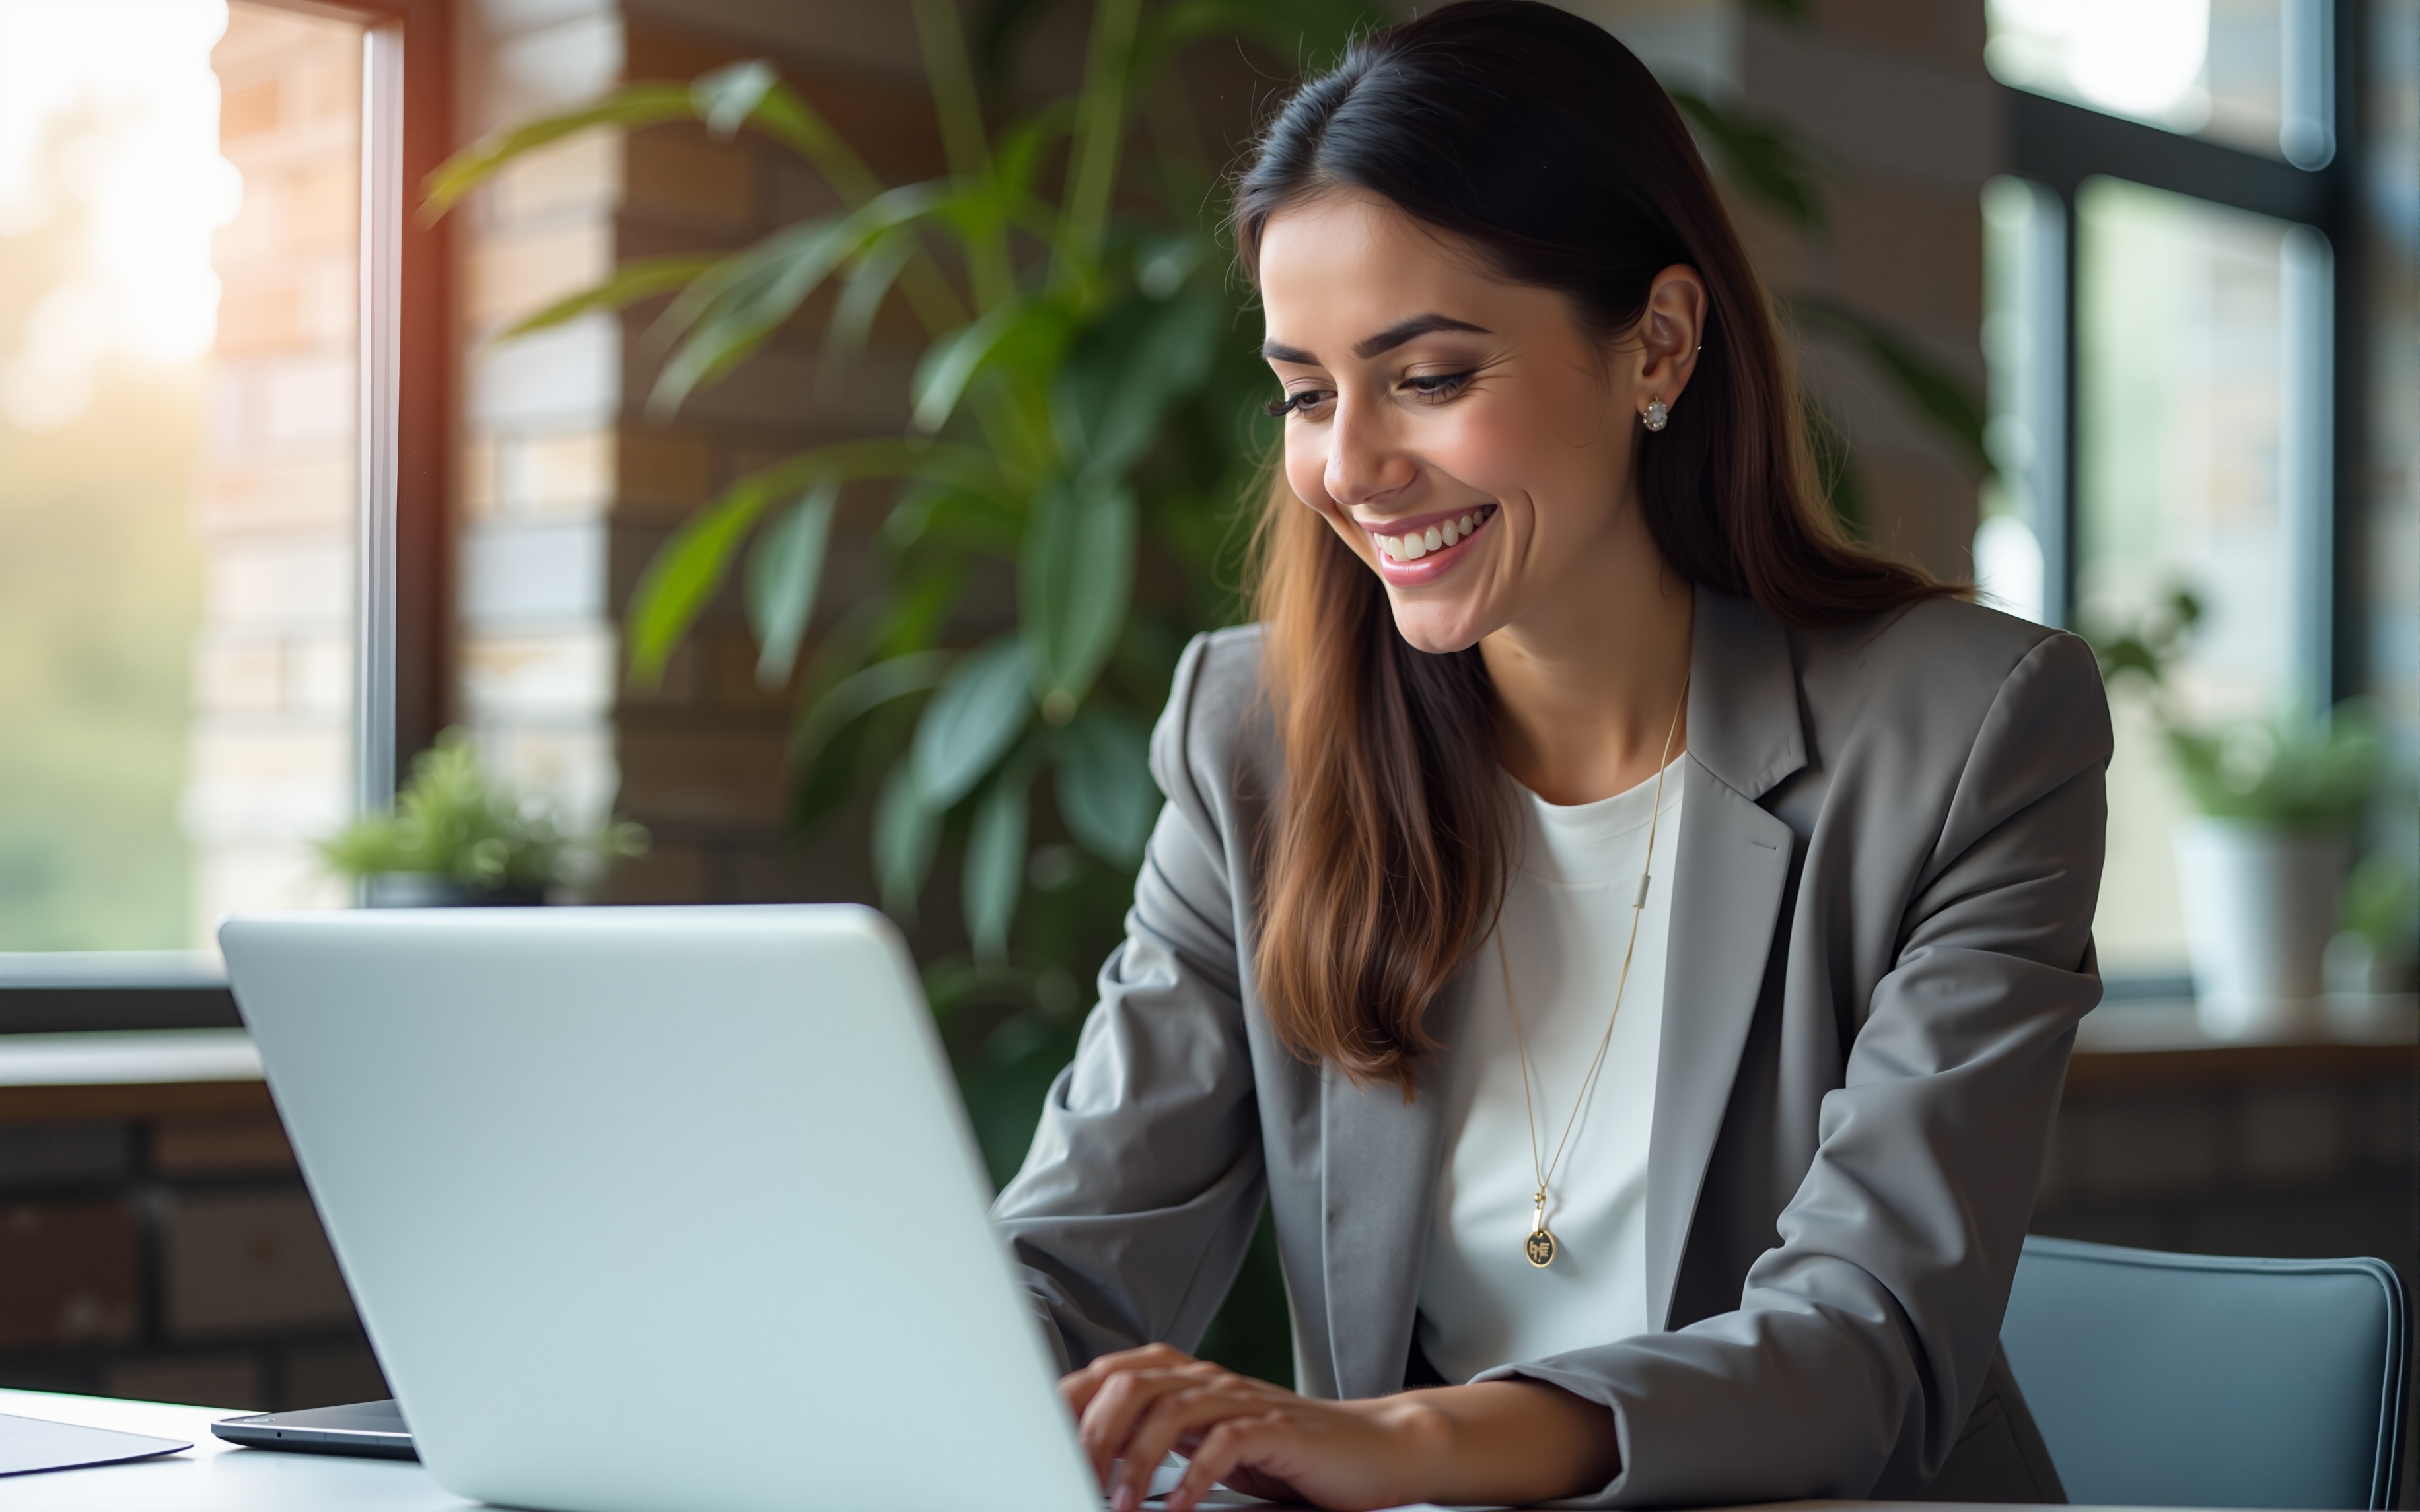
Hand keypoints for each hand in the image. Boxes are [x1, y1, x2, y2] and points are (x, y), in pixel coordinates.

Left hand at [1060, 1344, 1432, 1511]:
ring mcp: (1244, 1402)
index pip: (1109, 1374)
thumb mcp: (1209, 1441)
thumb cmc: (1283, 1452)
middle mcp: (1209, 1379)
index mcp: (1185, 1377)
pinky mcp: (1278, 1432)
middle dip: (1093, 1436)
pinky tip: (1180, 1505)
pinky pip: (1228, 1443)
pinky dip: (1196, 1476)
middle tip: (1075, 1482)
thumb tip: (1089, 1456)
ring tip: (1121, 1504)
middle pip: (1130, 1385)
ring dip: (1137, 1461)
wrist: (1370, 1449)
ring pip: (1171, 1409)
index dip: (1069, 1404)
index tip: (1038, 1445)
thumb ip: (1158, 1437)